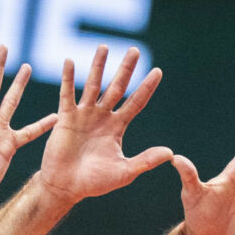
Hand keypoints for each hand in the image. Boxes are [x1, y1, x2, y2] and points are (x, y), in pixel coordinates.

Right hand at [34, 46, 170, 205]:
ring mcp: (84, 115)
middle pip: (117, 87)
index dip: (146, 88)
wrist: (64, 187)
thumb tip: (170, 153)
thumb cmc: (93, 183)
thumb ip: (145, 161)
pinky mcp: (66, 118)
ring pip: (93, 85)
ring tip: (103, 46)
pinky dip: (68, 78)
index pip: (136, 102)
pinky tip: (69, 61)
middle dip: (126, 69)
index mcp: (117, 127)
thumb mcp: (123, 172)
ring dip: (98, 66)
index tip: (157, 71)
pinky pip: (67, 94)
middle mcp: (102, 117)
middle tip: (134, 49)